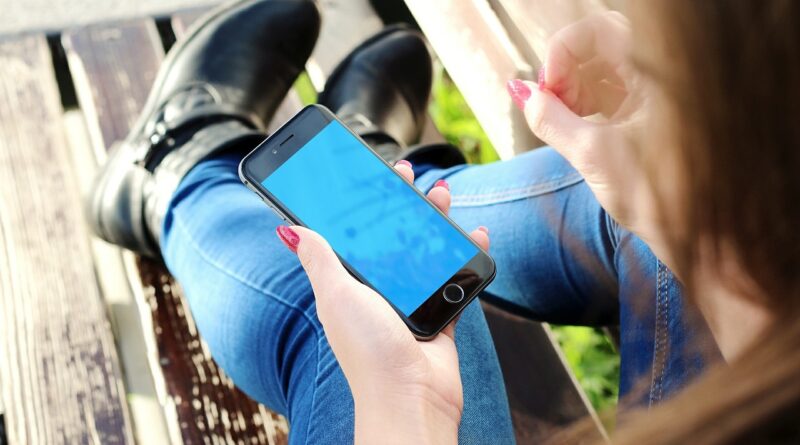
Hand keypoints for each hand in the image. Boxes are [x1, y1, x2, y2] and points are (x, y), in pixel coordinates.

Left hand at [276, 163, 488, 444]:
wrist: (412, 397)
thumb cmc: (369, 350)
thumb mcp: (337, 296)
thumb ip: (319, 259)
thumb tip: (288, 230)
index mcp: (351, 285)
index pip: (355, 235)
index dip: (361, 205)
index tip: (369, 177)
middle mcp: (380, 291)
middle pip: (393, 237)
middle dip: (401, 205)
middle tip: (407, 176)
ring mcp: (412, 302)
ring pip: (426, 252)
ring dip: (435, 222)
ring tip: (442, 195)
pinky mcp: (440, 314)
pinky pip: (454, 278)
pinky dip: (465, 255)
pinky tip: (474, 235)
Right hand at [508, 11, 672, 265]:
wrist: (704, 240)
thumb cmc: (664, 200)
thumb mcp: (594, 157)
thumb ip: (550, 120)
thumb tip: (520, 93)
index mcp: (663, 72)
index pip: (601, 30)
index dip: (564, 51)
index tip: (545, 88)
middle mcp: (664, 75)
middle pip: (601, 47)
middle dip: (565, 72)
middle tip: (548, 106)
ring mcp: (659, 95)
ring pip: (604, 71)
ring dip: (573, 91)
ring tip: (560, 123)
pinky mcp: (653, 116)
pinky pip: (613, 94)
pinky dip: (587, 106)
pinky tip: (575, 129)